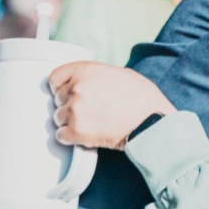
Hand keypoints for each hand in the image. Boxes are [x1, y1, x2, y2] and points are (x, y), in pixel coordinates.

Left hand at [49, 62, 174, 150]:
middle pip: (58, 99)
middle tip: (88, 112)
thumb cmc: (144, 99)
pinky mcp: (77, 131)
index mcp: (86, 70)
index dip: (60, 87)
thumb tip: (90, 82)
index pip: (56, 77)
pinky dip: (71, 138)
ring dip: (70, 122)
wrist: (153, 122)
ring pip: (58, 118)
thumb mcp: (121, 74)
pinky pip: (61, 135)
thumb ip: (98, 76)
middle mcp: (77, 88)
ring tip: (90, 125)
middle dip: (70, 106)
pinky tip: (85, 136)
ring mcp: (75, 110)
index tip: (64, 93)